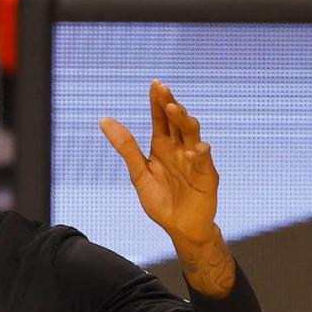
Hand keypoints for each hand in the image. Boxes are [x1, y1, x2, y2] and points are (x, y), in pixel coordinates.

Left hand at [100, 80, 218, 245]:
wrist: (180, 227)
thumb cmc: (161, 200)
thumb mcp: (139, 173)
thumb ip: (126, 147)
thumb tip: (104, 120)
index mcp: (162, 147)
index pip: (160, 120)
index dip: (158, 102)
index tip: (155, 84)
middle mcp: (180, 150)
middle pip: (176, 122)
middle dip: (171, 104)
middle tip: (163, 89)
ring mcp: (195, 161)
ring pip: (192, 136)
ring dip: (184, 122)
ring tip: (175, 109)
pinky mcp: (207, 177)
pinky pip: (205, 163)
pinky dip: (200, 155)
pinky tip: (193, 150)